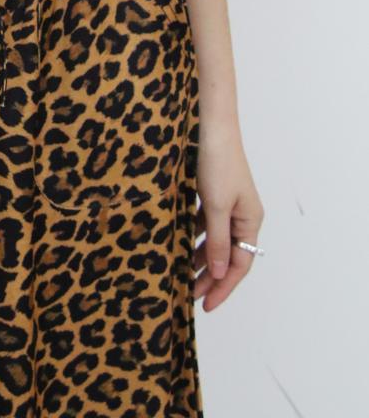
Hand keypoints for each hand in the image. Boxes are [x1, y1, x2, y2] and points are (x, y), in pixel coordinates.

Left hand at [192, 115, 264, 310]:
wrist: (210, 125)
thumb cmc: (217, 162)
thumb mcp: (217, 206)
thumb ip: (218, 241)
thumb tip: (220, 274)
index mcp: (250, 220)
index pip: (240, 264)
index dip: (224, 287)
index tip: (207, 305)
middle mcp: (243, 214)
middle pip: (229, 255)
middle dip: (212, 277)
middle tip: (192, 297)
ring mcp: (228, 204)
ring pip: (216, 240)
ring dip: (201, 258)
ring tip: (184, 276)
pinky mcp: (213, 193)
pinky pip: (206, 224)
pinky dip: (194, 237)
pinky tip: (180, 244)